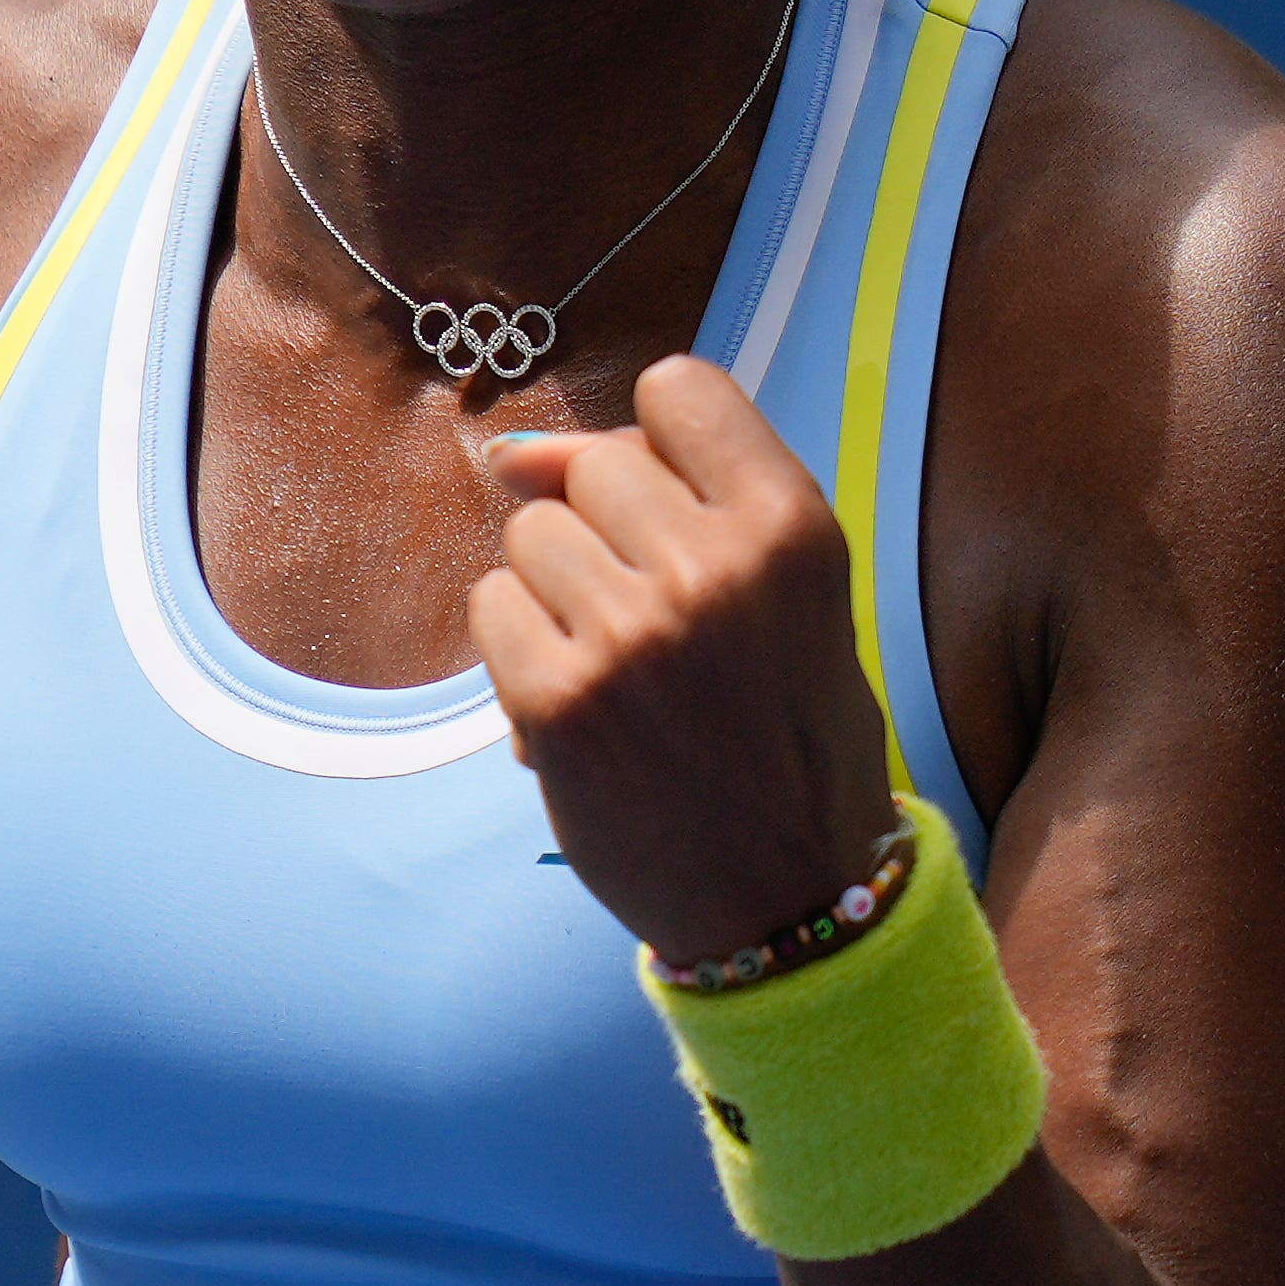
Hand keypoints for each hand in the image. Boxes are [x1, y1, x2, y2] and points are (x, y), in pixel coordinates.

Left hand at [467, 356, 903, 965]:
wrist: (789, 898)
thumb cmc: (783, 732)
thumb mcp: (778, 597)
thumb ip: (670, 498)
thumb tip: (507, 451)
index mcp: (793, 528)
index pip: (678, 387)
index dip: (663, 447)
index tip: (682, 515)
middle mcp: (714, 568)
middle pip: (593, 465)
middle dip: (605, 531)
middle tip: (658, 621)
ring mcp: (631, 635)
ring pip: (531, 535)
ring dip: (557, 596)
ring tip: (623, 671)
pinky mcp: (559, 701)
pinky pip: (491, 609)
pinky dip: (520, 655)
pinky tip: (579, 708)